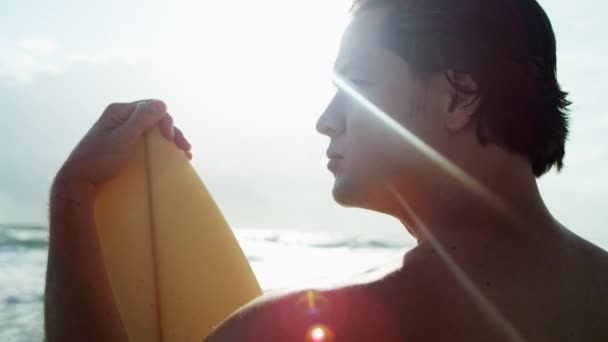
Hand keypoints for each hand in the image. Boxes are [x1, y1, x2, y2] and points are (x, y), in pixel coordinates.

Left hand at [56, 100, 190, 191]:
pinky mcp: (122, 144)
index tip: (171, 139)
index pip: (152, 108)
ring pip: (152, 130)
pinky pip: (146, 140)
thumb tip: (162, 104)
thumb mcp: (123, 138)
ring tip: (184, 153)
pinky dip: (160, 146)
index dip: (166, 121)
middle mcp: (121, 118)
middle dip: (172, 132)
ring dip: (169, 139)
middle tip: (185, 148)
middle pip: (154, 118)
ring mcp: (121, 131)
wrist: (78, 181)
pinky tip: (170, 155)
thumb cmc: (99, 160)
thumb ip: (141, 119)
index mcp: (119, 111)